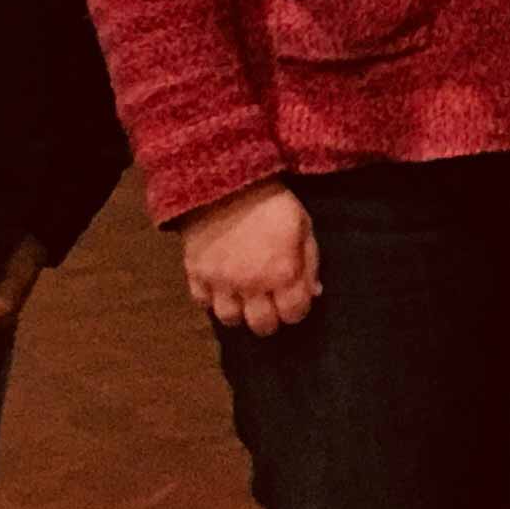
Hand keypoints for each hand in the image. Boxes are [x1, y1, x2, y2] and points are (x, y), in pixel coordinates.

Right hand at [182, 180, 319, 336]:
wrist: (226, 182)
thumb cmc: (272, 204)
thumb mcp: (303, 227)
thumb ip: (310, 263)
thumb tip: (314, 293)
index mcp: (282, 273)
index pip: (294, 315)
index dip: (296, 310)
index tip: (293, 300)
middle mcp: (252, 284)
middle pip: (262, 326)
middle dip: (270, 319)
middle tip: (269, 304)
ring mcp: (221, 281)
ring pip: (230, 319)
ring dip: (240, 312)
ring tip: (244, 299)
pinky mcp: (195, 272)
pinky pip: (201, 302)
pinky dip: (212, 299)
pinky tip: (221, 287)